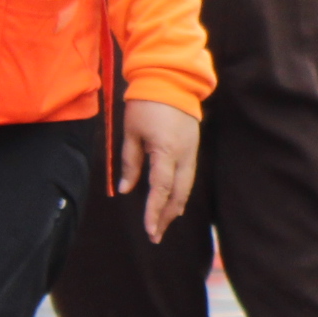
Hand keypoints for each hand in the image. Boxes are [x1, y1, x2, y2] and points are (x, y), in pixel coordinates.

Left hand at [116, 99, 199, 240]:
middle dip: (167, 217)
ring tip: (164, 224)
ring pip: (186, 187)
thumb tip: (125, 190)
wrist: (171, 80)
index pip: (161, 189)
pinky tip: (174, 203)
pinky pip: (188, 176)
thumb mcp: (131, 133)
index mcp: (166, 150)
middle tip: (155, 236)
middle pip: (179, 194)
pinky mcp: (192, 147)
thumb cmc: (145, 104)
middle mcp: (183, 155)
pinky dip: (181, 193)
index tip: (149, 230)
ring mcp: (191, 151)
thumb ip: (129, 163)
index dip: (154, 211)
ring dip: (175, 207)